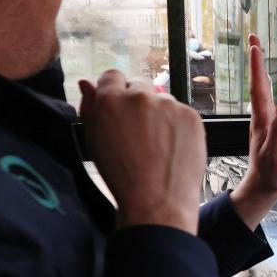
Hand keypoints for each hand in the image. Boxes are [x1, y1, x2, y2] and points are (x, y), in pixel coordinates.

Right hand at [79, 70, 204, 234]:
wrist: (157, 201)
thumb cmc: (121, 176)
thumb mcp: (94, 142)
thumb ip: (89, 107)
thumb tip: (85, 82)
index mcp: (111, 100)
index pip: (112, 75)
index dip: (115, 91)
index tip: (119, 107)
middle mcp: (140, 96)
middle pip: (139, 85)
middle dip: (137, 102)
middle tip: (138, 131)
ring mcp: (168, 104)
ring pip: (162, 100)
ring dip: (158, 114)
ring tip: (156, 145)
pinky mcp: (190, 115)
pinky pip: (181, 113)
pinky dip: (177, 125)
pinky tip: (171, 148)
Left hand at [229, 34, 276, 228]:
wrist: (262, 187)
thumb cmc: (269, 172)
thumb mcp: (276, 151)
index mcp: (262, 119)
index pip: (258, 87)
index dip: (257, 66)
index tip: (255, 45)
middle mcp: (260, 116)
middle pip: (257, 83)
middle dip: (256, 61)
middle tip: (254, 38)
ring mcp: (262, 122)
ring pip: (260, 90)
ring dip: (259, 71)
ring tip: (258, 53)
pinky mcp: (267, 128)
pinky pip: (265, 100)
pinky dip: (266, 87)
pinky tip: (268, 84)